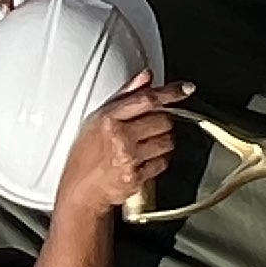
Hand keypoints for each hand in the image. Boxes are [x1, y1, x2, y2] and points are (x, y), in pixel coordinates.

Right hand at [52, 72, 190, 214]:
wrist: (80, 190)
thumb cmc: (86, 154)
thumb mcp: (98, 119)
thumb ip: (125, 96)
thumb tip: (146, 77)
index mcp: (108, 118)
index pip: (147, 100)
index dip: (170, 93)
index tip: (185, 89)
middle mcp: (119, 137)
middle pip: (163, 120)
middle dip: (161, 122)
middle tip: (147, 128)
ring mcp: (129, 158)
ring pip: (167, 142)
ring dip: (162, 141)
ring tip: (143, 145)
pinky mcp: (137, 177)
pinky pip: (162, 163)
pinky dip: (158, 160)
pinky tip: (143, 160)